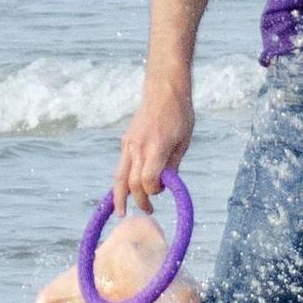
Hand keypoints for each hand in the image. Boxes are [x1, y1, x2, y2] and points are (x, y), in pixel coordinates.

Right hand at [113, 80, 194, 212]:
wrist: (164, 89)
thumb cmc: (179, 115)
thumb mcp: (183, 142)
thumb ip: (173, 166)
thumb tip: (165, 185)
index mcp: (156, 147)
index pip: (148, 179)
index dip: (154, 191)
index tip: (163, 191)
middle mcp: (138, 146)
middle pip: (131, 182)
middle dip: (139, 200)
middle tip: (148, 210)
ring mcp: (129, 144)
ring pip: (119, 176)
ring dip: (120, 196)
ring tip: (120, 212)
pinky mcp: (125, 141)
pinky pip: (122, 166)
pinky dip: (122, 181)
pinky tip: (125, 192)